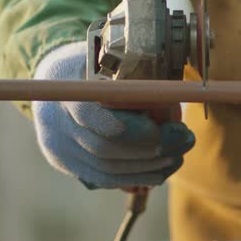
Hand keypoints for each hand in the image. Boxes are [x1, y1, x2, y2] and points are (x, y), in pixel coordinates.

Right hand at [31, 42, 194, 189]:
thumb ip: (138, 81)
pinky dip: (137, 177)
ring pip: (107, 170)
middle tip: (185, 140)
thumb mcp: (117, 61)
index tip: (169, 128)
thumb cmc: (97, 67)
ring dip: (150, 167)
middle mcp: (54, 122)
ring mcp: (58, 147)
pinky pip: (105, 179)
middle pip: (103, 149)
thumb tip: (171, 103)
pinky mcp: (67, 164)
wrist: (57, 81)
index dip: (133, 129)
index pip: (93, 116)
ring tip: (178, 155)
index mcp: (64, 89)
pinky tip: (161, 170)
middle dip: (152, 150)